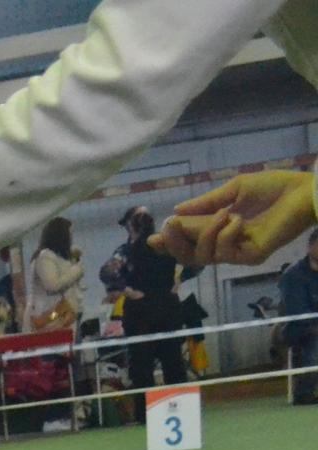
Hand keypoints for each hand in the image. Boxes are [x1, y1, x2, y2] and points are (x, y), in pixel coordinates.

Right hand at [155, 171, 317, 265]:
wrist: (304, 192)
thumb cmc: (275, 187)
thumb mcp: (235, 189)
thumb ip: (206, 202)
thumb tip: (177, 210)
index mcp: (221, 228)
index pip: (189, 241)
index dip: (169, 242)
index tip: (151, 238)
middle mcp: (227, 243)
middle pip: (189, 256)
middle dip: (175, 243)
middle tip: (172, 226)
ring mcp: (239, 252)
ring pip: (203, 257)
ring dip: (206, 233)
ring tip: (224, 213)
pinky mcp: (252, 257)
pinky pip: (226, 253)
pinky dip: (226, 235)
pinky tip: (238, 220)